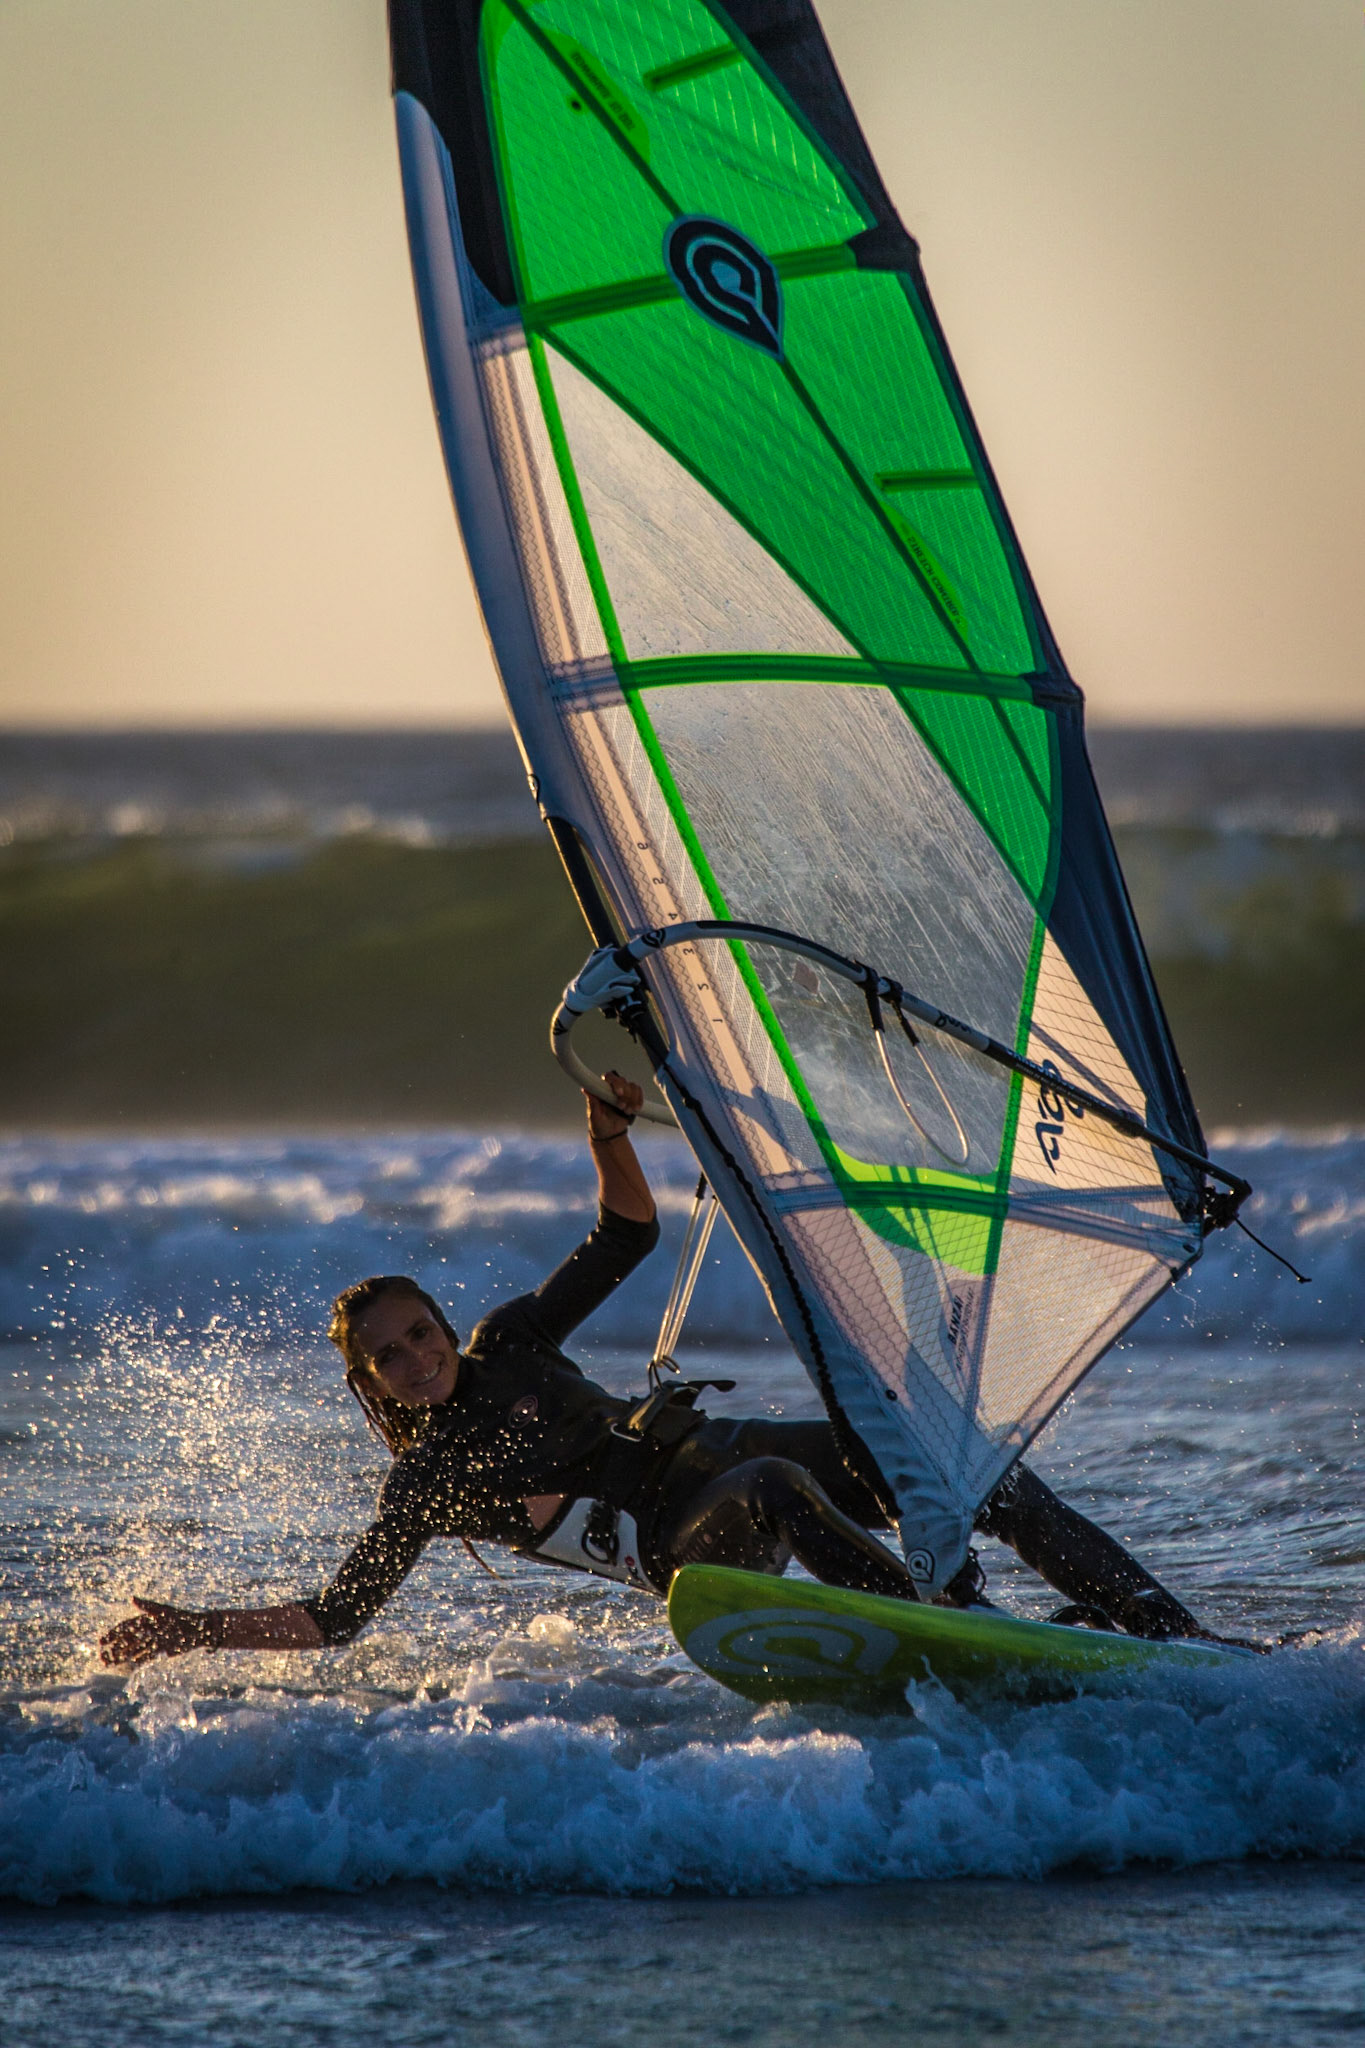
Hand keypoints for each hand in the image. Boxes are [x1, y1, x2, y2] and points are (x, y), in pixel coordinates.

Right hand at [99, 1596, 215, 1667]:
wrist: (197, 1630)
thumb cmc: (179, 1617)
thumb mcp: (163, 1610)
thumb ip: (147, 1606)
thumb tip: (132, 1599)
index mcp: (145, 1620)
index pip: (125, 1628)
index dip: (113, 1634)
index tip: (101, 1641)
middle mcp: (146, 1632)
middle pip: (126, 1641)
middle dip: (113, 1648)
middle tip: (101, 1656)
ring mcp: (151, 1643)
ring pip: (132, 1651)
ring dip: (120, 1657)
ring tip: (107, 1663)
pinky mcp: (158, 1652)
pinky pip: (143, 1659)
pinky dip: (134, 1663)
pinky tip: (125, 1668)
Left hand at [585, 1069, 642, 1143]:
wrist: (610, 1135)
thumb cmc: (599, 1125)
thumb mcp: (594, 1117)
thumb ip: (592, 1104)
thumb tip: (586, 1090)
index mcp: (602, 1090)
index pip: (609, 1077)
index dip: (615, 1082)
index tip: (619, 1093)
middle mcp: (613, 1089)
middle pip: (623, 1080)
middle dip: (625, 1094)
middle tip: (621, 1107)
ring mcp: (624, 1093)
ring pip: (632, 1086)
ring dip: (632, 1099)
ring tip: (627, 1111)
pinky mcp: (632, 1098)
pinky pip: (639, 1093)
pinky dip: (639, 1100)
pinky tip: (636, 1108)